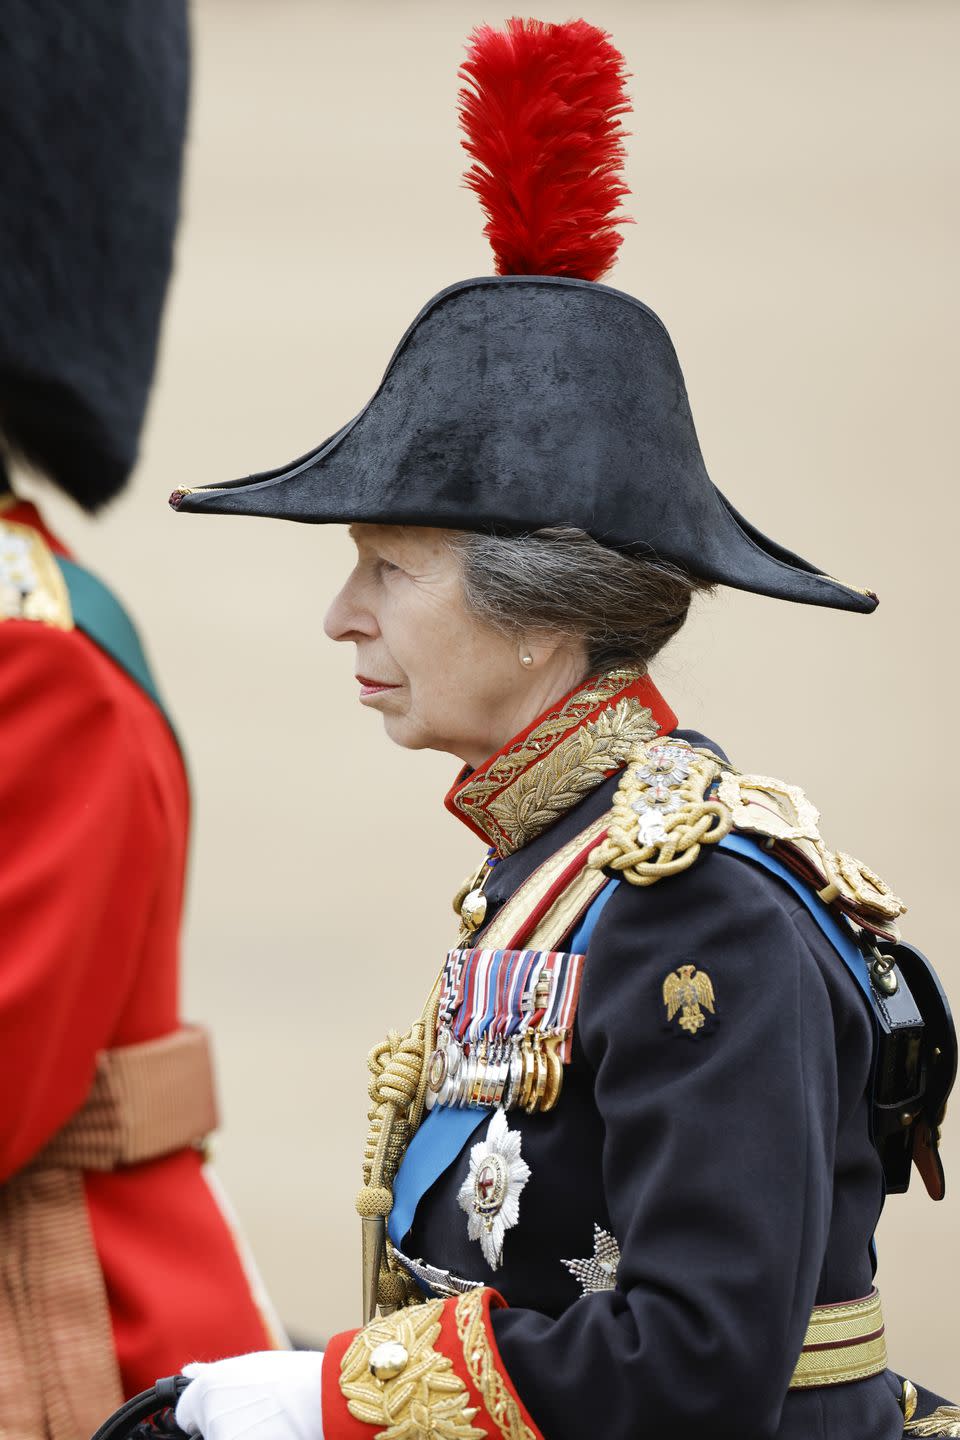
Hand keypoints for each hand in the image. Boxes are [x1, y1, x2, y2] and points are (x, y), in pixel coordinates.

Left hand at [175, 1350, 323, 1439]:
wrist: (319, 1398)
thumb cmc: (289, 1377)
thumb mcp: (248, 1365)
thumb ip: (211, 1374)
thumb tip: (186, 1372)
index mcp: (206, 1389)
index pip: (184, 1416)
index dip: (200, 1415)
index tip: (220, 1414)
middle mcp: (209, 1417)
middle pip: (207, 1430)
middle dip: (223, 1426)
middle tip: (254, 1416)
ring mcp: (223, 1437)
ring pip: (223, 1438)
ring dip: (239, 1434)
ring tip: (267, 1423)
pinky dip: (252, 1439)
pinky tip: (271, 1433)